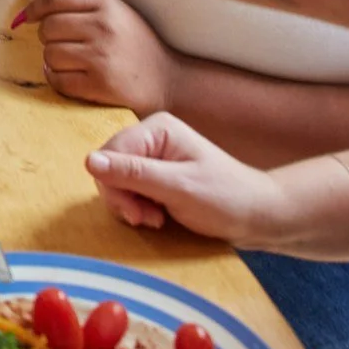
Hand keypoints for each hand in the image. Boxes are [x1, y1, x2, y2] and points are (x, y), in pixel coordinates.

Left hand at [23, 0, 174, 114]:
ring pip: (49, 54)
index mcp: (107, 5)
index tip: (29, 16)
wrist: (169, 82)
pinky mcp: (99, 85)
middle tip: (60, 43)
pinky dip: (56, 79)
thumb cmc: (138, 44)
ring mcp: (100, 58)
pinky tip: (69, 76)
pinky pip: (57, 80)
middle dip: (47, 37)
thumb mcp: (118, 11)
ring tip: (69, 60)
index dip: (36, 7)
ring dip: (52, 60)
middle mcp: (103, 28)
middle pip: (48, 27)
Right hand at [85, 113, 289, 246]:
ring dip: (131, 206)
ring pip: (117, 182)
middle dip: (123, 197)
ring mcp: (155, 158)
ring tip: (156, 220)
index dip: (113, 185)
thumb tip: (89, 161)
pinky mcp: (158, 177)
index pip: (111, 153)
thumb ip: (133, 173)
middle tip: (148, 219)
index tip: (134, 214)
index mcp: (157, 129)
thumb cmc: (225, 198)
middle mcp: (152, 138)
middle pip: (111, 167)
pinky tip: (158, 218)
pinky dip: (139, 208)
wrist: (260, 217)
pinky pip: (130, 191)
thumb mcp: (177, 187)